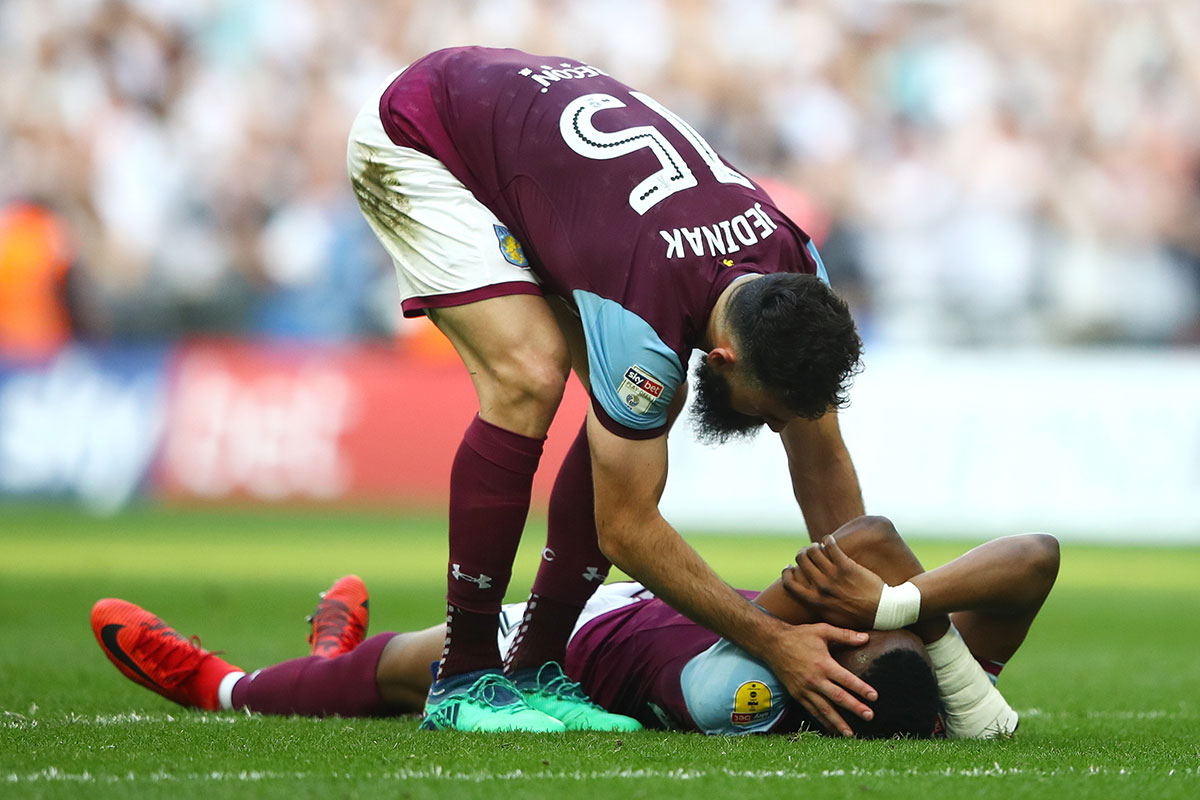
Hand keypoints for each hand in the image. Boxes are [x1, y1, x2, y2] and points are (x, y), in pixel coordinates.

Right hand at [765, 622, 876, 736]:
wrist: (772, 644)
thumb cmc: (799, 635)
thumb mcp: (822, 630)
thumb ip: (844, 635)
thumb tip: (865, 637)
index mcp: (823, 664)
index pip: (846, 679)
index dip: (861, 688)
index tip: (874, 697)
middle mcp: (815, 679)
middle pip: (838, 697)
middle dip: (855, 708)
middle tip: (869, 716)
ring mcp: (805, 689)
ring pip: (824, 709)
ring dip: (838, 722)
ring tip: (851, 734)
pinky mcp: (797, 695)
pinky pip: (812, 710)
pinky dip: (823, 721)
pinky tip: (832, 729)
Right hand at [781, 535, 885, 628]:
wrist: (882, 611)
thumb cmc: (858, 616)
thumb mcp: (833, 618)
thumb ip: (818, 608)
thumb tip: (808, 601)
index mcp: (815, 601)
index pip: (790, 584)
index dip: (786, 573)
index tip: (790, 567)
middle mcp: (821, 587)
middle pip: (801, 562)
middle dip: (802, 554)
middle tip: (807, 552)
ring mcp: (833, 576)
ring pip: (813, 551)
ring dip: (814, 546)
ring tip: (818, 546)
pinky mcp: (846, 566)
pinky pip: (830, 546)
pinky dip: (827, 540)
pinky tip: (829, 540)